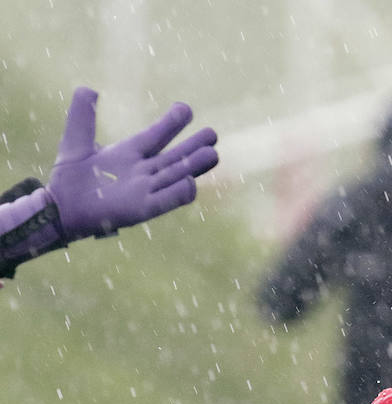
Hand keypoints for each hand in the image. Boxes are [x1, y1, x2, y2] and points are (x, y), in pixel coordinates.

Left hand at [47, 87, 218, 240]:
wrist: (61, 208)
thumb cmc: (68, 178)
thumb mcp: (75, 141)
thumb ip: (82, 116)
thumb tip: (88, 89)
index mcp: (129, 154)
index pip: (156, 136)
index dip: (171, 123)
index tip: (185, 109)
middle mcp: (142, 172)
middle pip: (175, 157)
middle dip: (193, 146)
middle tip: (212, 134)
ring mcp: (145, 191)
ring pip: (176, 176)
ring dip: (194, 166)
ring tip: (213, 154)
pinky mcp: (143, 209)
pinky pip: (166, 201)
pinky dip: (179, 193)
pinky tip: (190, 182)